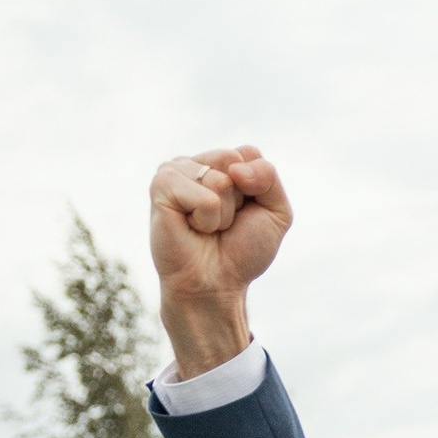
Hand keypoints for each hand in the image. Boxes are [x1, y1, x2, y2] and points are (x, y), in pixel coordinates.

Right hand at [149, 148, 291, 376]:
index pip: (250, 153)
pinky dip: (207, 219)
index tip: (244, 212)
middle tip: (223, 222)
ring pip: (220, 179)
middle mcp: (195, 163)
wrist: (216, 284)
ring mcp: (174, 171)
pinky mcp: (160, 187)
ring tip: (206, 227)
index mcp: (219, 164)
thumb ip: (269, 177)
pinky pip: (205, 198)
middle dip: (240, 199)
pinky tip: (192, 228)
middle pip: (234, 160)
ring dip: (223, 213)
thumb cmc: (242, 251)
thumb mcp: (276, 213)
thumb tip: (235, 167)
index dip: (258, 187)